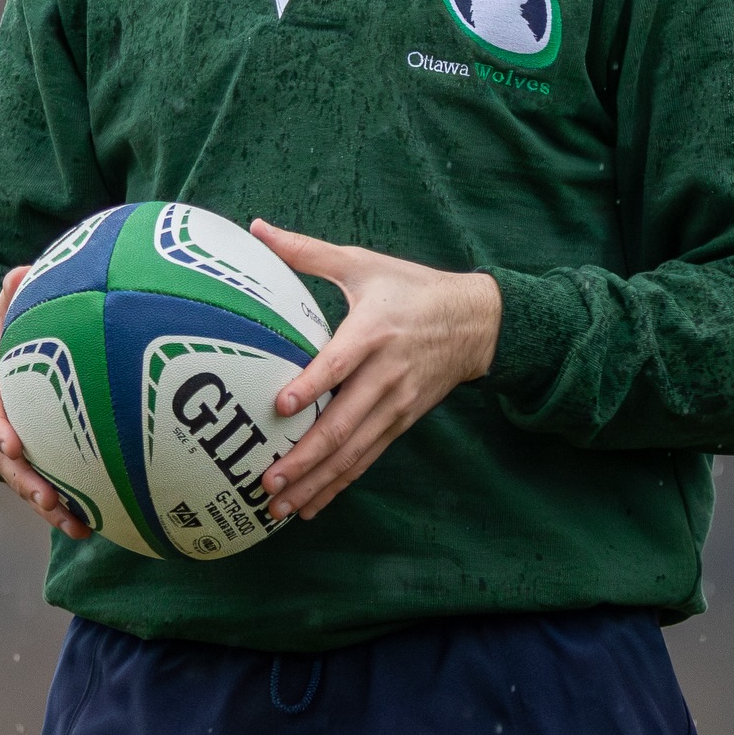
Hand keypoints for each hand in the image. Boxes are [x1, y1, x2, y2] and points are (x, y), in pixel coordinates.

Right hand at [0, 266, 89, 540]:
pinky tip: (88, 525)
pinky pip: (39, 485)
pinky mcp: (26, 459)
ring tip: (71, 521)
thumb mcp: (8, 310)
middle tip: (46, 496)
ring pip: (20, 479)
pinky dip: (59, 507)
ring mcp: (5, 444)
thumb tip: (21, 271)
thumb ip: (14, 295)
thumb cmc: (9, 330)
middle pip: (1, 456)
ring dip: (43, 503)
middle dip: (22, 479)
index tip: (12, 445)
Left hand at [250, 219, 501, 522]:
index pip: (340, 363)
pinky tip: (312, 505)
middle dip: (305, 457)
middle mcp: (386, 374)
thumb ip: (307, 252)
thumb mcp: (363, 263)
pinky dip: (339, 484)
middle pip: (344, 423)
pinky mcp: (402, 421)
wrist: (476, 322)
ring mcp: (396, 403)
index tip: (282, 407)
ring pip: (353, 451)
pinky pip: (367, 458)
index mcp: (373, 331)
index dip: (313, 386)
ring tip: (279, 506)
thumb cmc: (411, 287)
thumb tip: (257, 228)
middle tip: (268, 480)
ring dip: (317, 481)